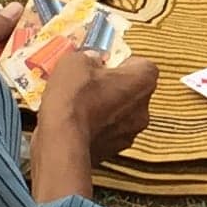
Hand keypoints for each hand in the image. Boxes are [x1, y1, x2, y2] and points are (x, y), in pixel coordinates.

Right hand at [42, 47, 156, 158]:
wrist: (62, 139)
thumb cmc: (74, 98)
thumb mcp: (76, 62)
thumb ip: (90, 56)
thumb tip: (92, 60)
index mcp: (144, 80)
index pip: (142, 65)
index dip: (121, 63)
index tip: (104, 64)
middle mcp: (144, 108)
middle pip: (133, 91)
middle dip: (114, 86)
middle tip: (90, 84)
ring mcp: (131, 132)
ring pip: (121, 114)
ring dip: (106, 108)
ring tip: (81, 105)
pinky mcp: (115, 150)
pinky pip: (110, 132)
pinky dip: (98, 127)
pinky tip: (79, 123)